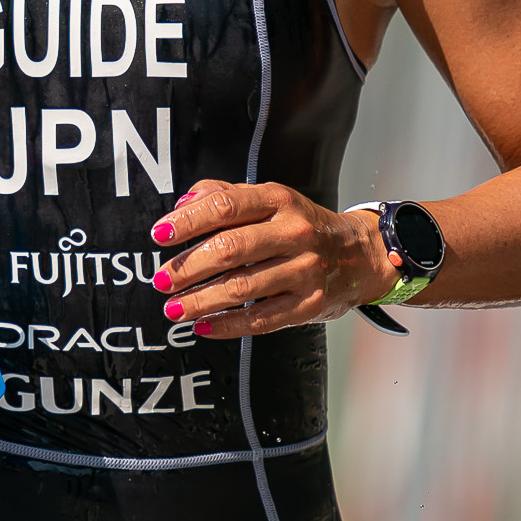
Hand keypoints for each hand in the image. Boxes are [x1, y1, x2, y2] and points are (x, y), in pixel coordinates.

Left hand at [151, 180, 393, 337]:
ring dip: (201, 301)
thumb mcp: (268, 199)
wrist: (361, 254)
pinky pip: (263, 319)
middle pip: (231, 248)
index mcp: (279, 201)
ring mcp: (305, 270)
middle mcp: (294, 233)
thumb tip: (182, 206)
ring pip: (243, 287)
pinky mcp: (310, 304)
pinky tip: (202, 326)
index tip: (159, 235)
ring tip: (173, 308)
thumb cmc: (299, 225)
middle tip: (160, 280)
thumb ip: (223, 195)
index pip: (226, 206)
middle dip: (188, 267)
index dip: (188, 221)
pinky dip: (228, 325)